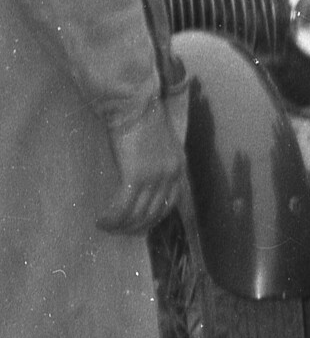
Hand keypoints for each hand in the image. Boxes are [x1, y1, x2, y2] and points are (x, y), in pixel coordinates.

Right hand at [99, 102, 182, 235]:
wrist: (134, 105)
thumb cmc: (141, 118)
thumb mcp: (158, 143)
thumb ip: (155, 161)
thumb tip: (141, 178)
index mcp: (178, 167)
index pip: (171, 202)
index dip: (155, 217)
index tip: (141, 226)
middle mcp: (171, 175)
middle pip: (156, 212)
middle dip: (136, 226)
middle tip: (119, 232)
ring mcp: (156, 176)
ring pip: (139, 212)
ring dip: (121, 225)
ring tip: (106, 227)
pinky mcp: (137, 175)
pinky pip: (124, 205)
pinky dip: (113, 216)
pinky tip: (102, 220)